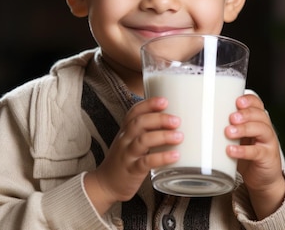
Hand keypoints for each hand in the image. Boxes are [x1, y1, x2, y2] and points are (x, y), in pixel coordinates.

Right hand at [84, 97, 182, 213]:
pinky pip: (146, 162)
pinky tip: (174, 156)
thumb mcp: (130, 142)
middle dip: (159, 119)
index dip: (148, 104)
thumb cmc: (124, 160)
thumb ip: (146, 131)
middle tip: (176, 120)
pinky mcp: (132, 171)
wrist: (105, 184)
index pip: (134, 112)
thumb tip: (174, 123)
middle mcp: (125, 140)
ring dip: (162, 136)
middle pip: (139, 123)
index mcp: (125, 131)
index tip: (164, 100)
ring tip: (179, 136)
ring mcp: (127, 155)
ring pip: (142, 141)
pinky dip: (161, 158)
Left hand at [225, 93, 284, 218]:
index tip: (237, 101)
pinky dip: (244, 151)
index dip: (249, 100)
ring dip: (244, 129)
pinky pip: (257, 152)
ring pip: (261, 130)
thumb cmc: (244, 152)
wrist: (261, 177)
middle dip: (245, 114)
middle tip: (231, 117)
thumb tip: (192, 118)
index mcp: (256, 119)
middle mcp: (265, 128)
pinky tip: (231, 150)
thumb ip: (222, 127)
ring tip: (228, 132)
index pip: (257, 103)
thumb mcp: (234, 137)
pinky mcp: (267, 158)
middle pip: (259, 114)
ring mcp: (268, 142)